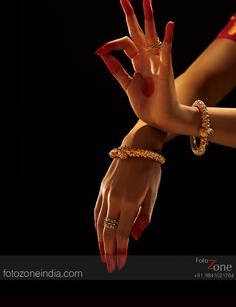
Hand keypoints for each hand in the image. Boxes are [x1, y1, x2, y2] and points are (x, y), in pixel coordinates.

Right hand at [94, 126, 165, 272]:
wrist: (137, 148)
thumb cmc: (150, 171)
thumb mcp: (153, 194)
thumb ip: (144, 217)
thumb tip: (135, 236)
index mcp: (129, 202)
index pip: (121, 233)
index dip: (121, 250)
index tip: (120, 264)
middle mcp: (114, 198)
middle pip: (107, 231)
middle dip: (108, 250)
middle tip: (110, 266)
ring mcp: (106, 192)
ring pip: (99, 222)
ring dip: (100, 240)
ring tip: (103, 254)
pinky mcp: (102, 187)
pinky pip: (97, 209)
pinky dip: (97, 224)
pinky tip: (98, 232)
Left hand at [95, 0, 180, 133]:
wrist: (159, 120)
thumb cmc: (147, 105)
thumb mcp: (127, 85)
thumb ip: (117, 70)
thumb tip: (102, 55)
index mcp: (138, 62)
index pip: (125, 43)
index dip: (111, 44)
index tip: (99, 50)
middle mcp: (147, 59)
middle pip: (139, 32)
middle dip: (131, 15)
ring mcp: (157, 62)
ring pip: (152, 36)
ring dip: (149, 18)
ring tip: (146, 0)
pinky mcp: (166, 70)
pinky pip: (167, 51)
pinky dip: (168, 39)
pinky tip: (169, 24)